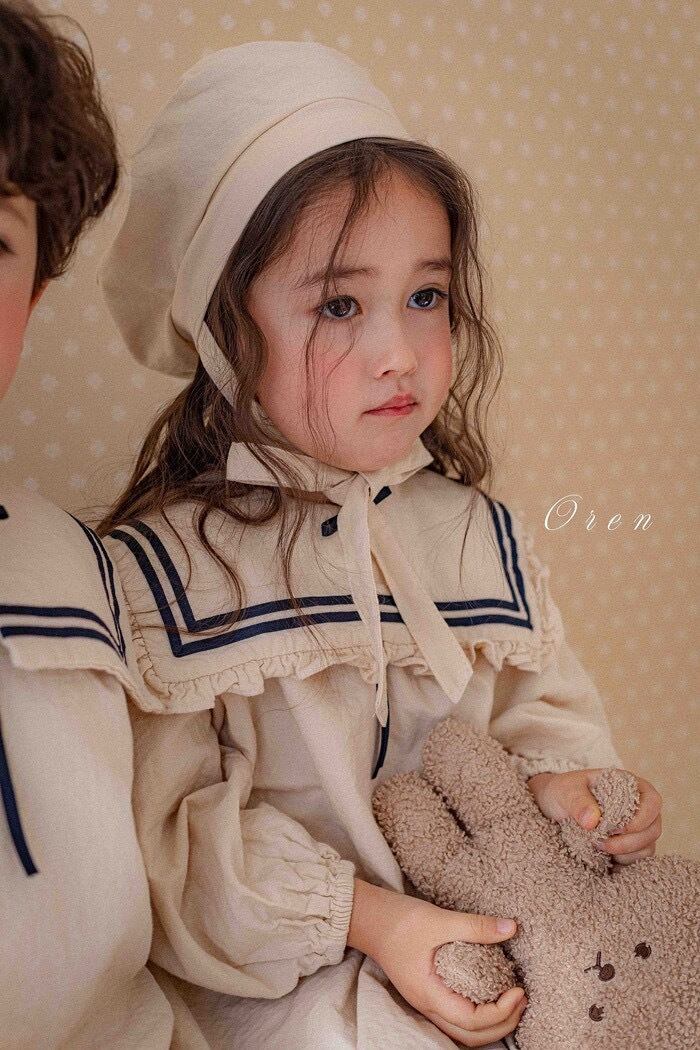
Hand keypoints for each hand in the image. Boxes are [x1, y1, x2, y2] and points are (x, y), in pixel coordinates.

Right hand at [347, 878, 527, 1046]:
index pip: (471, 1021)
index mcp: (428, 993)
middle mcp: (426, 1005)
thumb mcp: (438, 919)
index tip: (518, 990)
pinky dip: (477, 1016)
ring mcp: (424, 1001)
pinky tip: (488, 996)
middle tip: (521, 998)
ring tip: (510, 1000)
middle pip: (469, 1037)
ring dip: (490, 1024)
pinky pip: (455, 1018)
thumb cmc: (397, 919)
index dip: (500, 1012)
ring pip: (462, 1032)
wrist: (368, 917)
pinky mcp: (426, 992)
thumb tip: (511, 928)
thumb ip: (475, 926)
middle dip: (502, 1024)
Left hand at [527, 769, 661, 863]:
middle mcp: (637, 807)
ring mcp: (635, 828)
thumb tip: (593, 821)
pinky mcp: (628, 847)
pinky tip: (605, 859)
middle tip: (602, 843)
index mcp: (629, 785)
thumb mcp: (565, 790)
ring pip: (648, 846)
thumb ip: (578, 801)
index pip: (653, 800)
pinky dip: (624, 862)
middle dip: (630, 841)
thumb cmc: (563, 791)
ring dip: (626, 853)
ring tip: (599, 847)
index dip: (642, 817)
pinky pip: (638, 860)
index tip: (618, 829)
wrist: (552, 805)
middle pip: (653, 828)